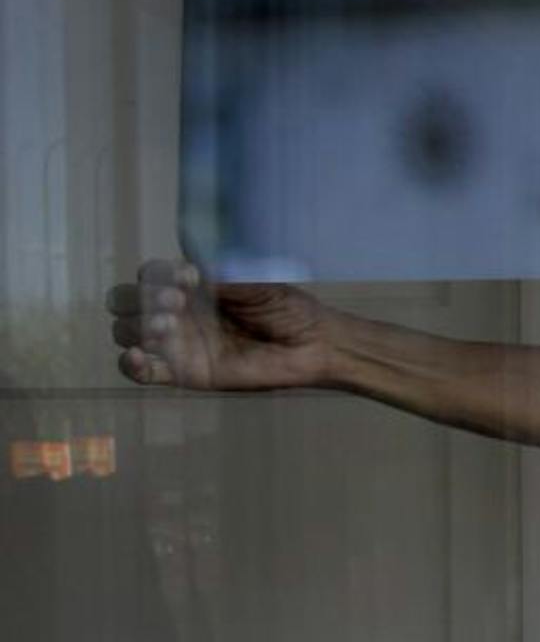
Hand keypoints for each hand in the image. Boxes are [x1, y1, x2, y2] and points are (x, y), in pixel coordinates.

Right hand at [108, 260, 334, 390]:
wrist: (312, 345)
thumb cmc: (288, 308)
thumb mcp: (256, 282)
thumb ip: (222, 275)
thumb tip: (188, 269)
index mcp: (190, 286)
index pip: (149, 274)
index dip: (157, 274)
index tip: (189, 278)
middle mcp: (178, 312)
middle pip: (126, 302)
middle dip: (137, 299)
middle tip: (174, 304)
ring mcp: (179, 343)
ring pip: (128, 333)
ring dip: (136, 328)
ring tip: (167, 328)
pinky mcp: (186, 373)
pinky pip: (145, 373)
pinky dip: (130, 366)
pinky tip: (136, 357)